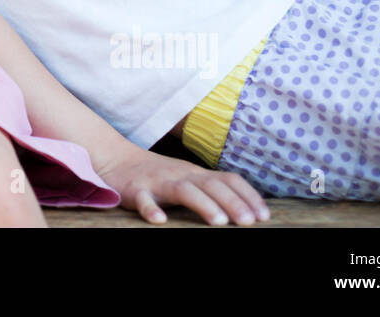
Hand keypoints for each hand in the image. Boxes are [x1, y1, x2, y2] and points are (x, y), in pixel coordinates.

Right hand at [94, 146, 269, 225]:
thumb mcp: (186, 178)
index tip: (264, 216)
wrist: (115, 158)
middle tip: (249, 222)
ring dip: (203, 205)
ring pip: (183, 190)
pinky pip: (143, 200)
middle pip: (210, 185)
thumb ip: (209, 189)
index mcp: (195, 174)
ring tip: (219, 221)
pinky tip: (159, 221)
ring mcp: (158, 182)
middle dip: (233, 203)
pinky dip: (151, 210)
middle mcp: (180, 175)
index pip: (228, 179)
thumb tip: (245, 209)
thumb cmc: (157, 175)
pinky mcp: (135, 190)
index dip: (248, 196)